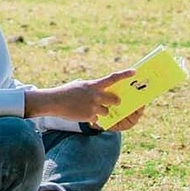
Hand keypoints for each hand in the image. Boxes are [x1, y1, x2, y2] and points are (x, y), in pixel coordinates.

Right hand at [24, 68, 144, 127]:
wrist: (54, 101)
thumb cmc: (67, 92)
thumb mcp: (81, 85)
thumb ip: (93, 87)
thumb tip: (103, 91)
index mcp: (93, 84)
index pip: (113, 78)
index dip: (124, 74)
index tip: (134, 72)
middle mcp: (96, 95)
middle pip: (115, 99)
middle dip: (116, 102)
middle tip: (116, 102)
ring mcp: (93, 106)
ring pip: (106, 111)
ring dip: (101, 111)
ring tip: (87, 107)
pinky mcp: (90, 116)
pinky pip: (97, 118)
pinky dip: (91, 117)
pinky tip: (81, 113)